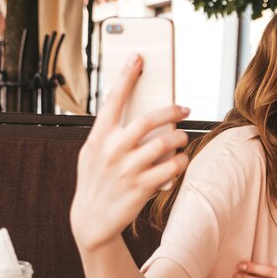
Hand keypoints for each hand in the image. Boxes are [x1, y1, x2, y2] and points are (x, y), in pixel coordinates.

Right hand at [70, 54, 189, 250]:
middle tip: (184, 108)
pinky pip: (172, 167)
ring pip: (165, 143)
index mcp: (99, 137)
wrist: (92, 220)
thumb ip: (112, 134)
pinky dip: (180, 162)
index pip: (114, 100)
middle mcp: (113, 150)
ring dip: (179, 139)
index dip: (127, 77)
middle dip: (171, 110)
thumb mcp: (94, 153)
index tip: (138, 58)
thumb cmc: (97, 179)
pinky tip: (179, 161)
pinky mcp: (142, 187)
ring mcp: (127, 169)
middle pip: (149, 120)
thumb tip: (143, 115)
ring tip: (182, 139)